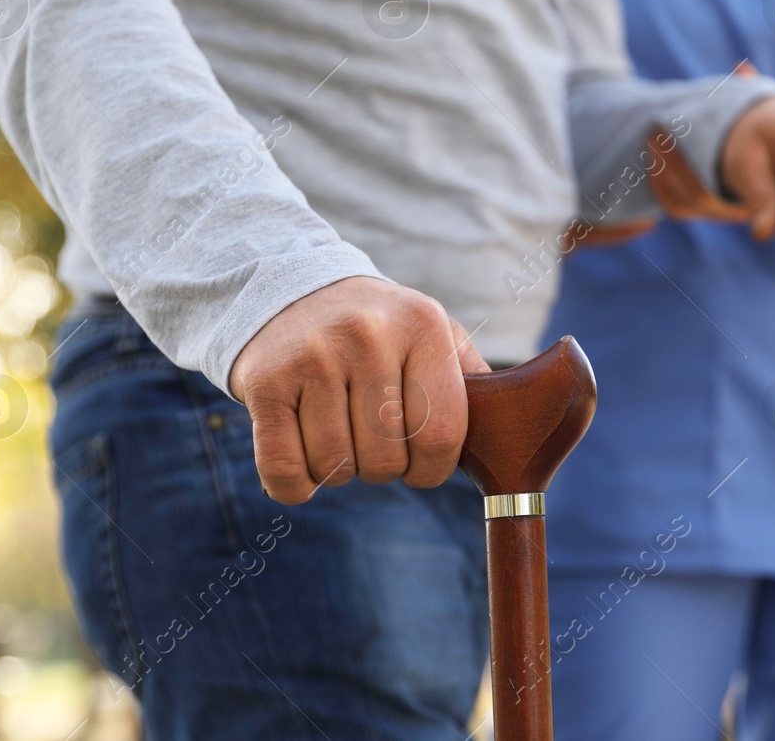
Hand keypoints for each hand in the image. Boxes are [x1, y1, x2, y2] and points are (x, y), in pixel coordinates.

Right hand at [230, 276, 490, 502]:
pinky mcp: (264, 381)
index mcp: (422, 326)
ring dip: (337, 471)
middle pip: (387, 460)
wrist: (290, 289)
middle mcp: (368, 335)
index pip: (442, 435)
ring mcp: (312, 356)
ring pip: (336, 469)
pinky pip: (285, 472)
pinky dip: (295, 486)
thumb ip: (471, 381)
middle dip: (382, 468)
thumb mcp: (431, 334)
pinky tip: (302, 458)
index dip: (432, 469)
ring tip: (335, 432)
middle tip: (370, 439)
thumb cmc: (377, 330)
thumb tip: (510, 437)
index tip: (420, 464)